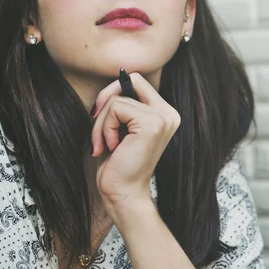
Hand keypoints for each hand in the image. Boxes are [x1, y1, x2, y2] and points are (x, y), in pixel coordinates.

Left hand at [90, 73, 180, 212]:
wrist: (123, 194)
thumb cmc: (117, 164)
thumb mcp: (120, 127)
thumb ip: (124, 103)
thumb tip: (121, 74)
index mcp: (165, 114)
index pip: (136, 81)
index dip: (114, 94)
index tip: (103, 119)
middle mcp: (170, 114)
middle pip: (130, 79)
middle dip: (107, 100)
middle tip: (99, 128)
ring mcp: (164, 118)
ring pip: (118, 97)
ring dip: (102, 123)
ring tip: (105, 145)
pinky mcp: (152, 124)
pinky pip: (116, 108)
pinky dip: (105, 128)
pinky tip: (112, 148)